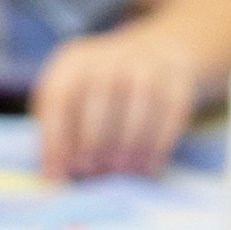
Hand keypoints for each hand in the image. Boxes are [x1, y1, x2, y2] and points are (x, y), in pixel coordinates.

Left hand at [31, 22, 202, 178]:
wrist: (158, 53)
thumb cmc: (101, 90)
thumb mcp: (71, 95)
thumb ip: (56, 130)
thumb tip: (52, 176)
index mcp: (75, 62)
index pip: (59, 97)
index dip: (56, 139)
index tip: (58, 172)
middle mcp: (110, 59)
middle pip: (99, 101)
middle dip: (93, 143)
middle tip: (91, 172)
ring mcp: (147, 67)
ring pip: (138, 110)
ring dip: (127, 147)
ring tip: (119, 171)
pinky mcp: (178, 81)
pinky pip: (169, 116)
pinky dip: (157, 146)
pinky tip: (146, 168)